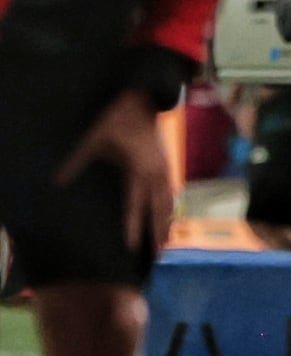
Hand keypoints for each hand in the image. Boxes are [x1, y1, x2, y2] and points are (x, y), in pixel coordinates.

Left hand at [55, 89, 172, 250]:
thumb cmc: (115, 119)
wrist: (140, 100)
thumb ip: (76, 162)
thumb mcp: (92, 139)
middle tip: (158, 255)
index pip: (136, 205)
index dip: (133, 227)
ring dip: (167, 222)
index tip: (131, 248)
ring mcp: (164, 168)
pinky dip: (170, 207)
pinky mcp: (165, 163)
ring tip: (165, 242)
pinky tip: (168, 216)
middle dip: (158, 232)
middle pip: (159, 209)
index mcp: (139, 169)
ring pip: (168, 201)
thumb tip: (57, 183)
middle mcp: (156, 173)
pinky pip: (170, 192)